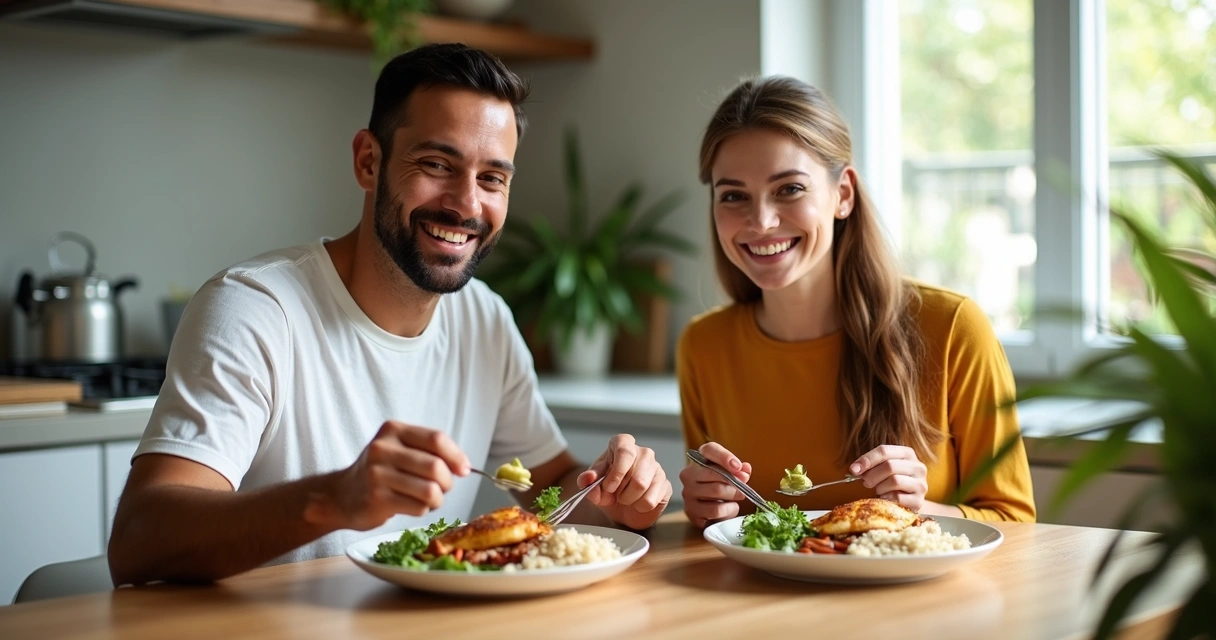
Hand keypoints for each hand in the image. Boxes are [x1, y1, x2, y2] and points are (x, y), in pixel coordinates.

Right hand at [308, 421, 469, 530]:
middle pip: (436, 467)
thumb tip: (464, 467)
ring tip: (429, 499)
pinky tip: (411, 506)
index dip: (456, 456)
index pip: (436, 439)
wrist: (341, 496)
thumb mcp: (400, 449)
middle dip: (447, 482)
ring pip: (430, 490)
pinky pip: (418, 507)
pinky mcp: (377, 499)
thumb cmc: (380, 472)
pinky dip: (423, 510)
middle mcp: (383, 448)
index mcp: (393, 430)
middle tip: (442, 489)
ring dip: (437, 499)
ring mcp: (378, 474)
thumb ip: (429, 452)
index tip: (464, 470)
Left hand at [578, 434, 671, 529]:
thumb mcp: (594, 486)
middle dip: (621, 492)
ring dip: (628, 499)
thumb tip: (588, 479)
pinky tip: (638, 503)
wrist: (623, 510)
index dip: (617, 471)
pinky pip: (651, 500)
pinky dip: (639, 507)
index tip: (609, 487)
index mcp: (623, 445)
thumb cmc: (609, 491)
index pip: (624, 449)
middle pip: (634, 475)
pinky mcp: (665, 484)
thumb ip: (587, 481)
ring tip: (625, 498)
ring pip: (642, 486)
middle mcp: (643, 452)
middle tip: (615, 495)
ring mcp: (657, 468)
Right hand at [679, 442, 753, 528]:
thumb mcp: (731, 473)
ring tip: (737, 497)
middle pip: (715, 473)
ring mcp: (687, 493)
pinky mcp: (691, 511)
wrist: (709, 506)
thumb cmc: (720, 484)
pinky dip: (728, 510)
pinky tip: (729, 508)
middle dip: (734, 481)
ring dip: (733, 495)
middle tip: (744, 488)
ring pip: (716, 491)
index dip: (725, 457)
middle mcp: (688, 474)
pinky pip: (715, 510)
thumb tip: (745, 470)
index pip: (710, 450)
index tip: (738, 466)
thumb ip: (739, 470)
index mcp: (698, 458)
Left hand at [849, 445, 927, 511]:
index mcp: (907, 453)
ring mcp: (921, 484)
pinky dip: (886, 499)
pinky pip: (897, 498)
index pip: (884, 450)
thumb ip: (870, 465)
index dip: (867, 459)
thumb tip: (854, 469)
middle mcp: (918, 467)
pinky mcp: (918, 501)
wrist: (907, 502)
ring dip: (879, 488)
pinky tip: (885, 499)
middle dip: (872, 475)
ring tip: (878, 491)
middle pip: (889, 465)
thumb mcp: (882, 469)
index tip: (853, 470)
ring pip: (894, 481)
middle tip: (865, 483)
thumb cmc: (890, 482)